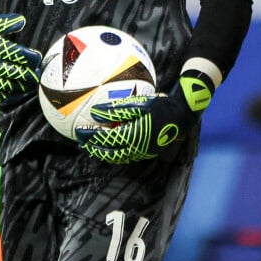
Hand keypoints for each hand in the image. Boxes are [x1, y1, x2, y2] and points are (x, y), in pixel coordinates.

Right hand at [0, 13, 40, 104]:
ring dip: (17, 86)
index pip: (7, 52)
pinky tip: (16, 93)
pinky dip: (4, 95)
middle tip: (38, 75)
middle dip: (24, 74)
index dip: (24, 56)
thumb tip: (22, 21)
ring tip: (31, 84)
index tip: (37, 58)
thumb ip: (2, 22)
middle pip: (5, 70)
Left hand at [76, 72, 213, 163]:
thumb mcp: (138, 104)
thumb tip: (95, 112)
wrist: (182, 116)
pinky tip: (108, 147)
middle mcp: (137, 148)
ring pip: (116, 157)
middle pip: (109, 152)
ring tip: (90, 147)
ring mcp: (142, 152)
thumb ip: (116, 109)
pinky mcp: (146, 152)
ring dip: (102, 153)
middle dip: (93, 148)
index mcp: (134, 135)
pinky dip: (113, 153)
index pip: (106, 138)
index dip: (91, 136)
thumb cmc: (160, 105)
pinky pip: (125, 156)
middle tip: (80, 142)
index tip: (79, 131)